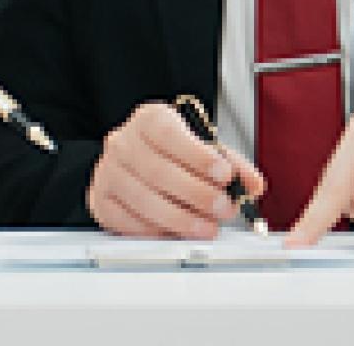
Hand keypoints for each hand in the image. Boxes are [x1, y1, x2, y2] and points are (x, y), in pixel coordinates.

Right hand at [87, 101, 266, 239]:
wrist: (133, 161)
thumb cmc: (171, 155)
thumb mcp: (202, 149)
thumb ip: (231, 165)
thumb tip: (253, 185)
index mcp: (148, 120)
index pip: (169, 133)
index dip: (197, 156)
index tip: (224, 174)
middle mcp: (123, 143)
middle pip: (157, 171)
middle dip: (196, 194)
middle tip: (224, 209)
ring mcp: (108, 172)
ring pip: (143, 200)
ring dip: (180, 219)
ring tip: (207, 228)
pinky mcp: (100, 201)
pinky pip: (126, 222)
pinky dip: (154, 231)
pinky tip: (175, 235)